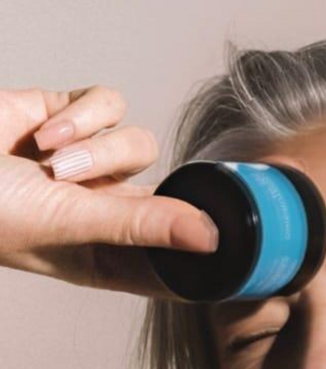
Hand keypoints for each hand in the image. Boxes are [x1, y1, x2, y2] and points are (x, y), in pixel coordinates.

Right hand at [0, 86, 217, 294]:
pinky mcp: (71, 116)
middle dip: (147, 192)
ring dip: (100, 149)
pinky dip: (82, 115)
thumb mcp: (69, 226)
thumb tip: (211, 238)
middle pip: (174, 195)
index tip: (238, 252)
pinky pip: (110, 105)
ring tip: (51, 163)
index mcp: (109, 255)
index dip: (209, 256)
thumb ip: (143, 228)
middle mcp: (107, 210)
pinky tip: (44, 133)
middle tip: (93, 192)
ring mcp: (92, 163)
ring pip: (143, 145)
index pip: (179, 262)